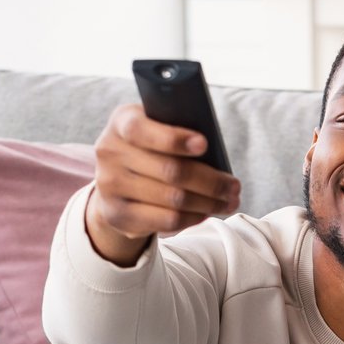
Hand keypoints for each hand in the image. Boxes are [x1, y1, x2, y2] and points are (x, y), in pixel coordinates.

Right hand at [84, 102, 242, 264]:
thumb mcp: (154, 129)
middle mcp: (110, 153)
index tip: (204, 145)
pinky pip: (167, 220)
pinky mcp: (118, 214)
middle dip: (211, 181)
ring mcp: (110, 186)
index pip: (142, 130)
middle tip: (234, 186)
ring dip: (209, 203)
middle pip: (170, 171)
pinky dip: (194, 217)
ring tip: (229, 201)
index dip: (174, 138)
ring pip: (174, 199)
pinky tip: (207, 212)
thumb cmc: (148, 149)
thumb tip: (214, 150)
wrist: (114, 182)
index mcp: (121, 123)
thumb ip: (175, 130)